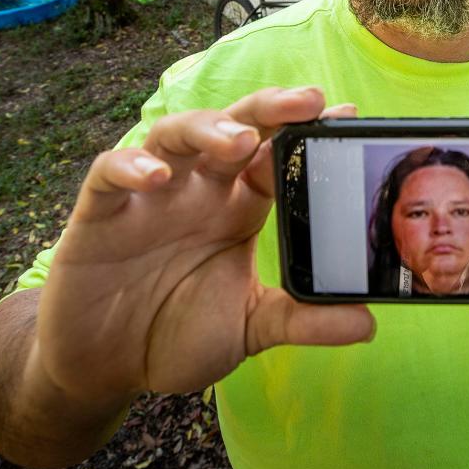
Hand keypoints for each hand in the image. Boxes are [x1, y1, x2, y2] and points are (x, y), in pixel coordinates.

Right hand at [35, 87, 374, 403]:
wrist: (105, 366)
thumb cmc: (177, 334)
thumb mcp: (249, 329)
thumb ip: (301, 320)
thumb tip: (367, 323)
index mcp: (239, 206)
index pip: (276, 154)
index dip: (307, 131)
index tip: (346, 112)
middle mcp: (199, 189)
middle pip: (234, 126)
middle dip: (268, 109)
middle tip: (306, 102)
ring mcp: (150, 195)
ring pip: (176, 135)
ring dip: (207, 128)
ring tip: (239, 139)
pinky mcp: (101, 212)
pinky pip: (110, 173)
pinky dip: (131, 166)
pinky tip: (156, 176)